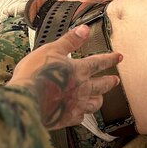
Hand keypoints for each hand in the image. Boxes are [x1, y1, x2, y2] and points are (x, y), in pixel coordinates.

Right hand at [7, 25, 122, 130]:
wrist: (26, 99)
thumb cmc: (36, 73)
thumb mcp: (52, 50)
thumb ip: (70, 40)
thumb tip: (85, 29)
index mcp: (80, 70)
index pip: (99, 62)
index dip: (110, 58)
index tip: (119, 57)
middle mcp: (82, 88)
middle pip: (102, 85)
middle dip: (110, 81)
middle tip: (116, 80)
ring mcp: (76, 105)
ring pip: (94, 104)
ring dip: (99, 99)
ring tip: (100, 98)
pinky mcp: (67, 118)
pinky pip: (79, 118)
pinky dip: (81, 115)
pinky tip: (79, 114)